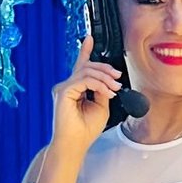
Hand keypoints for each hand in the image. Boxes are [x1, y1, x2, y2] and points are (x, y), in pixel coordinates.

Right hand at [49, 35, 122, 159]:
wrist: (75, 144)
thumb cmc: (85, 130)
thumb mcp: (101, 107)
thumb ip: (103, 91)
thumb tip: (107, 81)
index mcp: (76, 89)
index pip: (81, 66)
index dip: (85, 51)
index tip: (90, 39)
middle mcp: (67, 86)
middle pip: (87, 66)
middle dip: (106, 70)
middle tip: (117, 79)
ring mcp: (63, 88)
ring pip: (87, 71)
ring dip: (105, 78)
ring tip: (114, 88)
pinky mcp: (63, 91)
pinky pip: (84, 80)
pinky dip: (99, 84)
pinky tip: (107, 92)